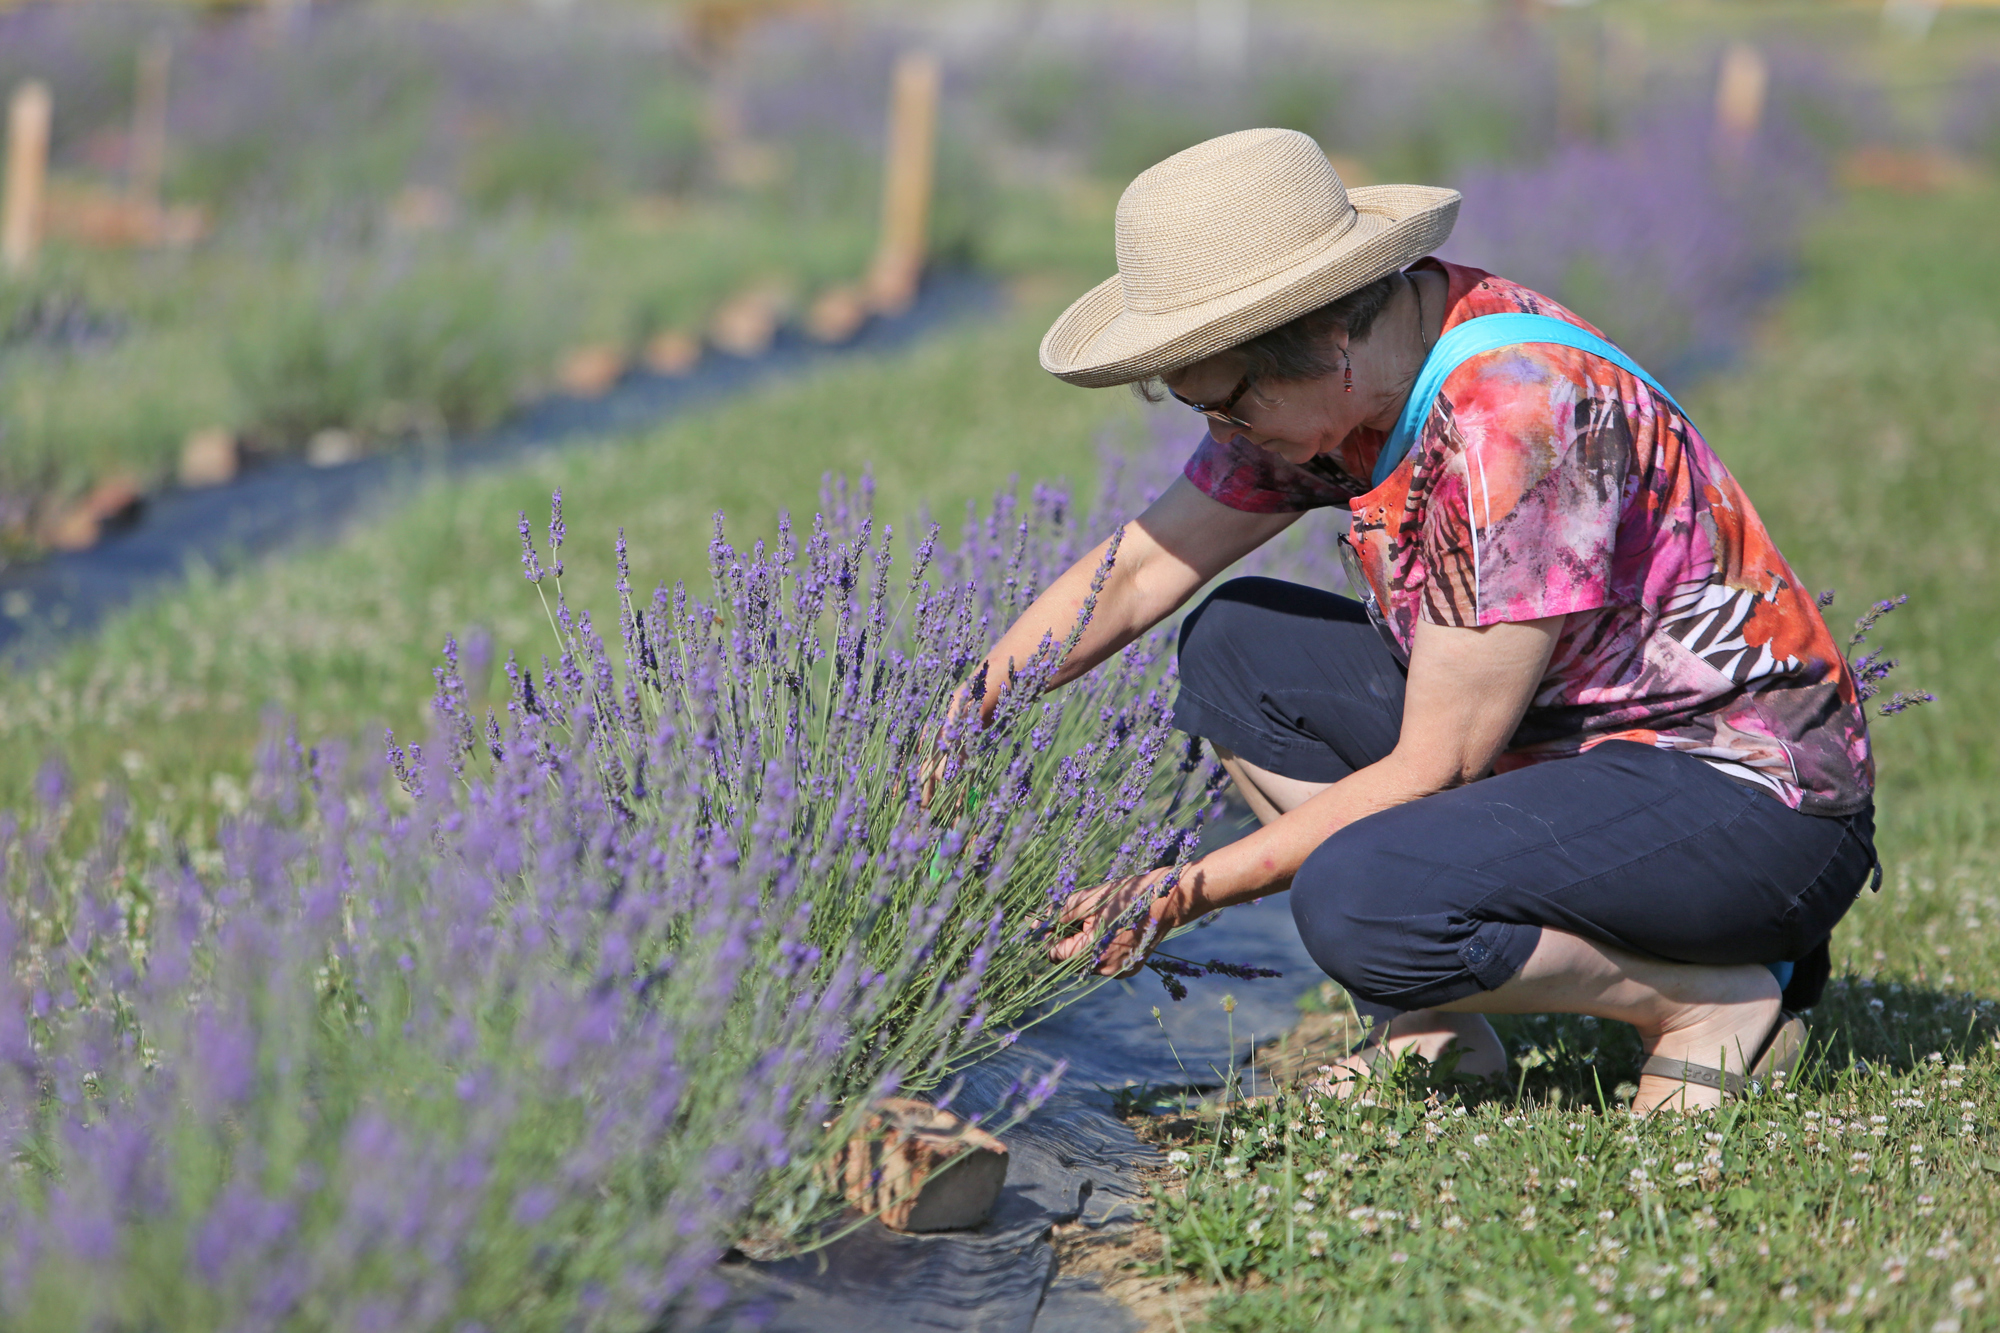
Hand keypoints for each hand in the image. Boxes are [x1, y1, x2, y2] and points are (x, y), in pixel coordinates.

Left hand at [1045, 867, 1186, 977]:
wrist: (1165, 901)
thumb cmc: (1126, 896)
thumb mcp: (1088, 899)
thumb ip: (1061, 913)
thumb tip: (1041, 922)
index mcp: (1090, 952)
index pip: (1054, 954)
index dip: (1050, 936)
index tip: (1048, 921)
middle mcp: (1103, 969)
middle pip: (1070, 958)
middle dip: (1069, 937)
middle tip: (1078, 914)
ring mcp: (1118, 971)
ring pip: (1087, 960)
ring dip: (1085, 943)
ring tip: (1099, 919)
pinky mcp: (1128, 969)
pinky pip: (1104, 962)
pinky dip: (1101, 949)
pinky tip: (1112, 930)